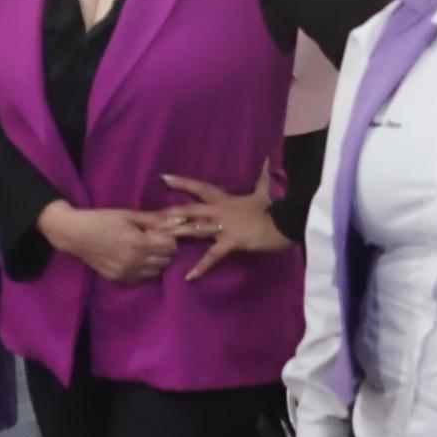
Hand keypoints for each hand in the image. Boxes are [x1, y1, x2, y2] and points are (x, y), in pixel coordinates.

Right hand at [38, 200, 185, 286]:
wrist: (74, 234)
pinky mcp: (119, 279)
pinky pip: (142, 278)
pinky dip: (143, 269)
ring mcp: (127, 273)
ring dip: (154, 260)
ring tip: (142, 249)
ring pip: (156, 271)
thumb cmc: (101, 219)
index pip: (171, 246)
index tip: (159, 231)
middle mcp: (135, 261)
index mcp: (138, 243)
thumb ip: (155, 219)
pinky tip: (132, 258)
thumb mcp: (128, 215)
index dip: (168, 238)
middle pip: (166, 260)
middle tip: (151, 239)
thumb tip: (180, 219)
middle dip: (163, 249)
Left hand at [160, 165, 286, 280]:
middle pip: (189, 210)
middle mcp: (219, 211)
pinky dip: (201, 267)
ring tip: (158, 240)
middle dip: (169, 213)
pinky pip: (213, 256)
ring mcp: (224, 227)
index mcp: (225, 199)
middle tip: (149, 217)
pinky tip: (189, 277)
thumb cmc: (275, 208)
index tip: (163, 177)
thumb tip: (266, 159)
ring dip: (177, 234)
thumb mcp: (265, 192)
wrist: (287, 222)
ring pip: (195, 229)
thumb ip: (262, 177)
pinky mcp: (231, 242)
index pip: (199, 188)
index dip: (182, 182)